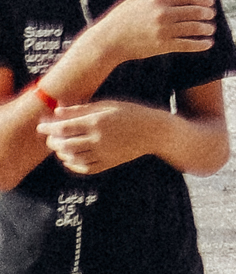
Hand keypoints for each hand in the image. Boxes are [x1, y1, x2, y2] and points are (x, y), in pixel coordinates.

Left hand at [40, 101, 163, 175]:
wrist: (154, 131)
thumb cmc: (129, 113)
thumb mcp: (106, 105)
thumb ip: (80, 109)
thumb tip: (56, 112)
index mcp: (97, 122)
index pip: (64, 127)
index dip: (48, 127)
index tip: (41, 126)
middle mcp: (99, 139)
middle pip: (65, 145)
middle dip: (52, 141)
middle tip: (49, 138)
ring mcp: (105, 153)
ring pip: (74, 158)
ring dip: (62, 153)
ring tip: (60, 147)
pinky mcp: (110, 162)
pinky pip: (86, 168)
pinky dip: (74, 165)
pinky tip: (70, 159)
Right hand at [91, 0, 217, 63]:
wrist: (108, 40)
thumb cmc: (123, 17)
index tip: (210, 2)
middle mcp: (162, 13)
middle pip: (195, 11)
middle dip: (207, 13)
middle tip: (211, 14)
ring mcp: (163, 30)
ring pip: (194, 28)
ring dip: (206, 28)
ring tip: (210, 28)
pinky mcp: (163, 45)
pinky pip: (188, 44)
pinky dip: (201, 44)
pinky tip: (208, 43)